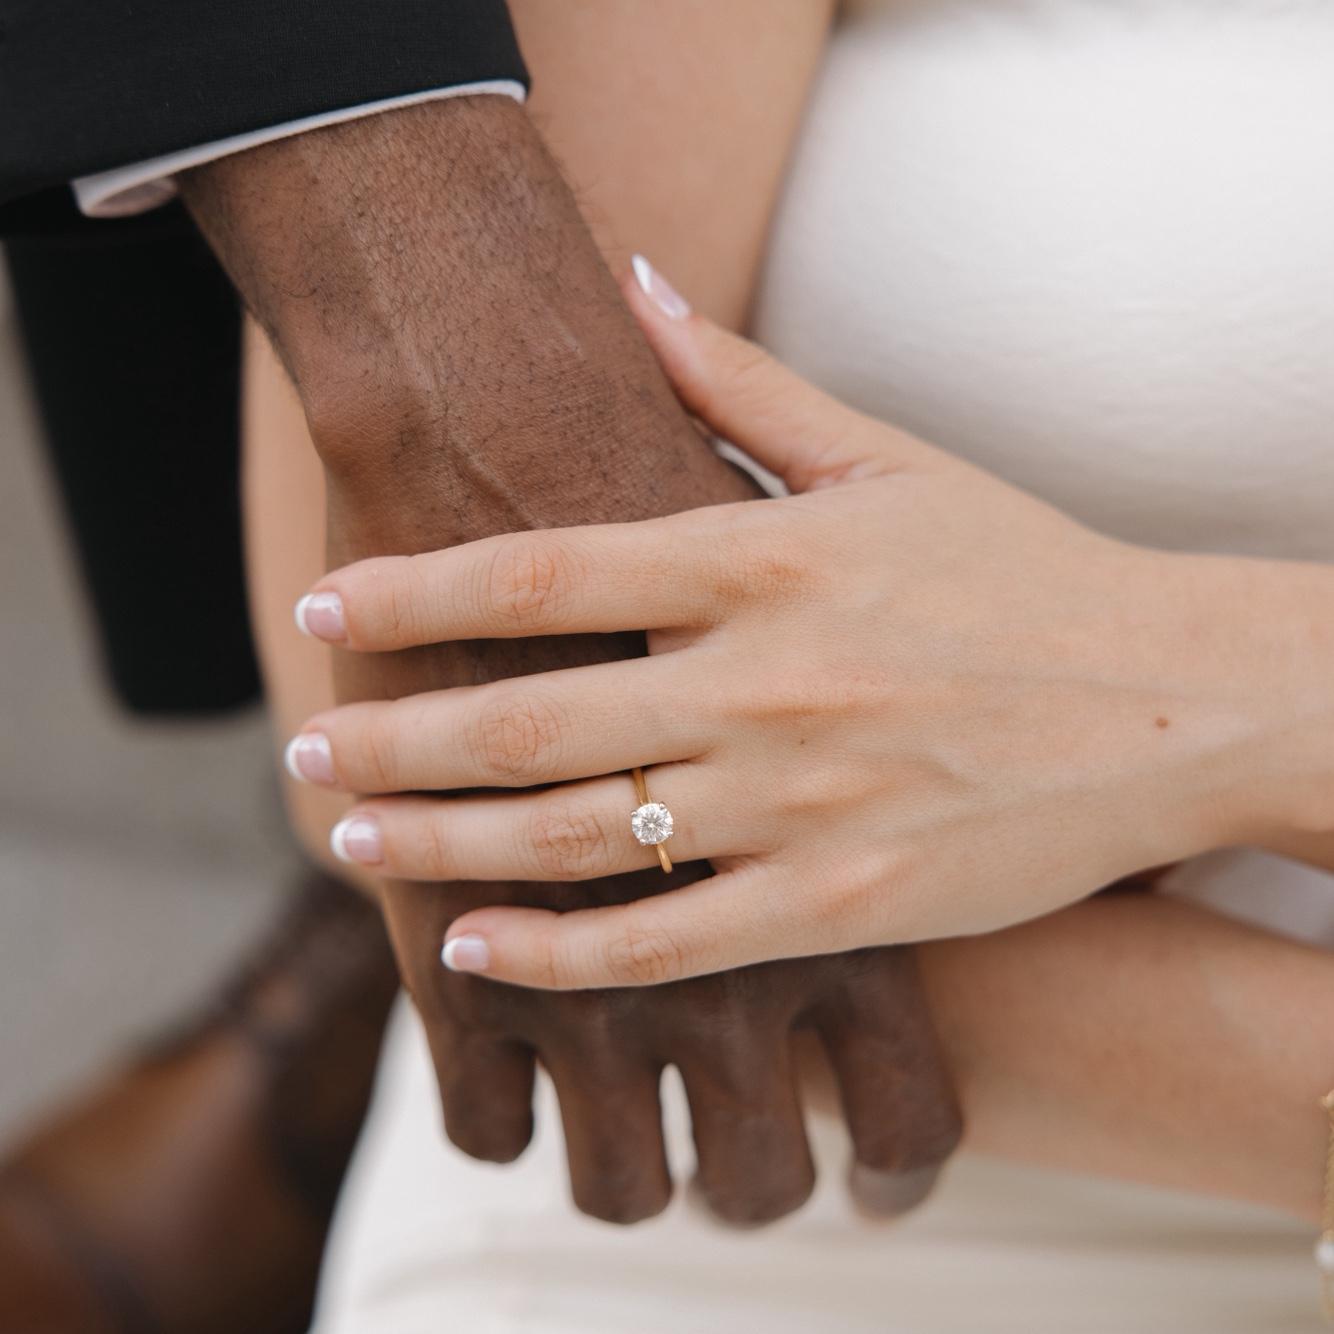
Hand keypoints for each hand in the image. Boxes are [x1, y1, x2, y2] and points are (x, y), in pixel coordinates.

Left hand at [199, 103, 961, 1220]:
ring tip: (348, 845)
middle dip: (394, 735)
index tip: (321, 608)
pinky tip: (474, 948)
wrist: (1174, 702)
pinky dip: (561, 956)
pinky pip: (671, 942)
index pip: (544, 572)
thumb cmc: (1025, 574)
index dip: (412, 589)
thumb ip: (742, 379)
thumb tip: (634, 273)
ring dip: (441, 846)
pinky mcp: (847, 903)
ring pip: (577, 837)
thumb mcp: (888, 457)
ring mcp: (805, 801)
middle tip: (303, 746)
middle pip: (531, 716)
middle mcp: (769, 679)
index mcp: (768, 556)